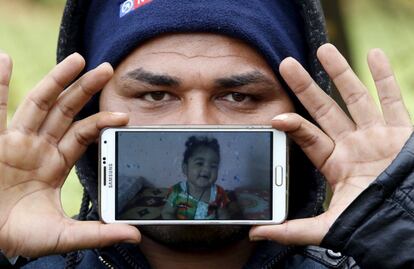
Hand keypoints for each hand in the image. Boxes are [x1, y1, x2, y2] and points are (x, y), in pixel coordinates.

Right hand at [0, 52, 139, 257]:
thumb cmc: (24, 236)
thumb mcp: (65, 234)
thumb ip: (98, 232)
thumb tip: (134, 234)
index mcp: (56, 163)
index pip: (83, 134)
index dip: (102, 122)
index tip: (124, 116)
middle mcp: (38, 147)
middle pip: (66, 110)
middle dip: (85, 89)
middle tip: (106, 68)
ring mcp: (15, 142)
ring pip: (39, 103)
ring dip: (56, 80)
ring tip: (76, 59)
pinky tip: (4, 60)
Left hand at [249, 44, 412, 244]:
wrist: (408, 225)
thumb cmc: (369, 224)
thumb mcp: (326, 227)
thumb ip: (291, 228)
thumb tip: (254, 231)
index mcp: (334, 163)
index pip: (308, 136)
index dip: (292, 124)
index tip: (276, 116)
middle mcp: (352, 144)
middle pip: (324, 109)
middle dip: (306, 86)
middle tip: (286, 64)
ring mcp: (376, 135)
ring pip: (355, 97)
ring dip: (340, 73)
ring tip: (324, 49)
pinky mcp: (401, 132)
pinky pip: (392, 100)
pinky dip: (384, 77)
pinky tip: (373, 54)